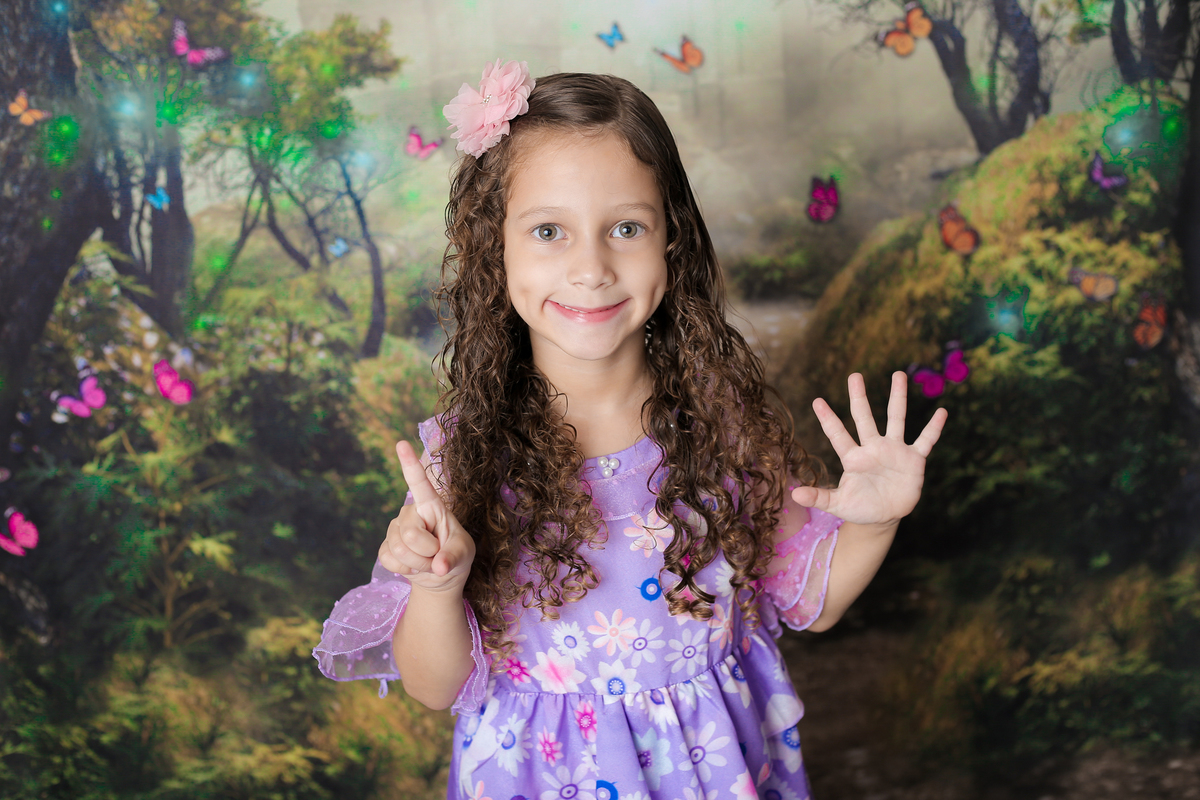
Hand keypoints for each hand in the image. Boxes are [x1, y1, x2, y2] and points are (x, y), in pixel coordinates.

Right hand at [379, 440, 475, 594]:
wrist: (441, 577)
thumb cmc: (456, 555)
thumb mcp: (463, 555)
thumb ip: (453, 558)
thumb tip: (439, 567)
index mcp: (432, 506)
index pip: (420, 484)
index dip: (410, 464)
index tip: (401, 443)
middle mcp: (410, 512)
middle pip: (410, 535)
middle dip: (427, 554)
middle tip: (437, 555)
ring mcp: (395, 529)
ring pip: (400, 550)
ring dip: (418, 564)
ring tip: (428, 561)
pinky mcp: (385, 546)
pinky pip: (390, 561)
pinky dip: (406, 570)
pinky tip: (414, 567)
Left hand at [792, 371, 946, 525]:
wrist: (884, 516)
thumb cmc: (859, 507)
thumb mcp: (838, 504)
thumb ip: (820, 498)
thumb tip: (795, 495)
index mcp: (853, 458)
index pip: (838, 435)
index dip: (828, 419)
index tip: (817, 401)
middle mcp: (873, 448)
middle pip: (864, 418)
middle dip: (859, 397)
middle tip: (854, 375)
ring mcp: (894, 451)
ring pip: (896, 419)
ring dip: (897, 397)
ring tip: (898, 374)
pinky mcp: (913, 460)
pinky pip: (925, 440)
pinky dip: (934, 428)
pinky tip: (942, 412)